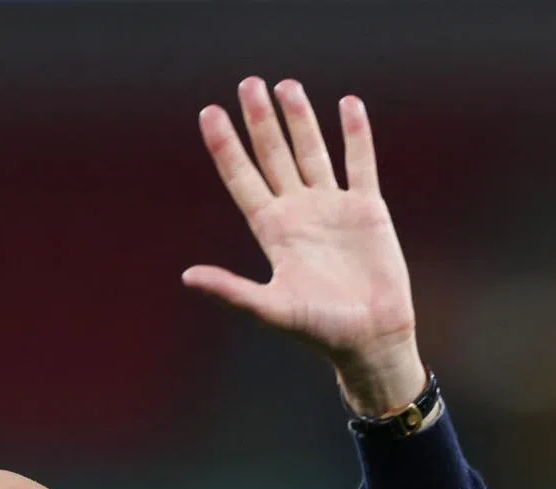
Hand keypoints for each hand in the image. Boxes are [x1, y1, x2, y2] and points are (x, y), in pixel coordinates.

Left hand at [182, 77, 424, 416]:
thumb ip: (230, 290)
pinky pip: (360, 162)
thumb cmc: (318, 329)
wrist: (369, 337)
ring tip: (285, 85)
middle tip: (248, 84)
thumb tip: (186, 276)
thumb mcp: (269, 308)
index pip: (243, 179)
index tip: (209, 114)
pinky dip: (355, 135)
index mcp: (272, 232)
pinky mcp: (367, 209)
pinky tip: (347, 106)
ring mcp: (332, 208)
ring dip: (300, 119)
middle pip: (274, 157)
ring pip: (313, 152)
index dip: (226, 147)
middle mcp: (298, 214)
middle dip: (260, 121)